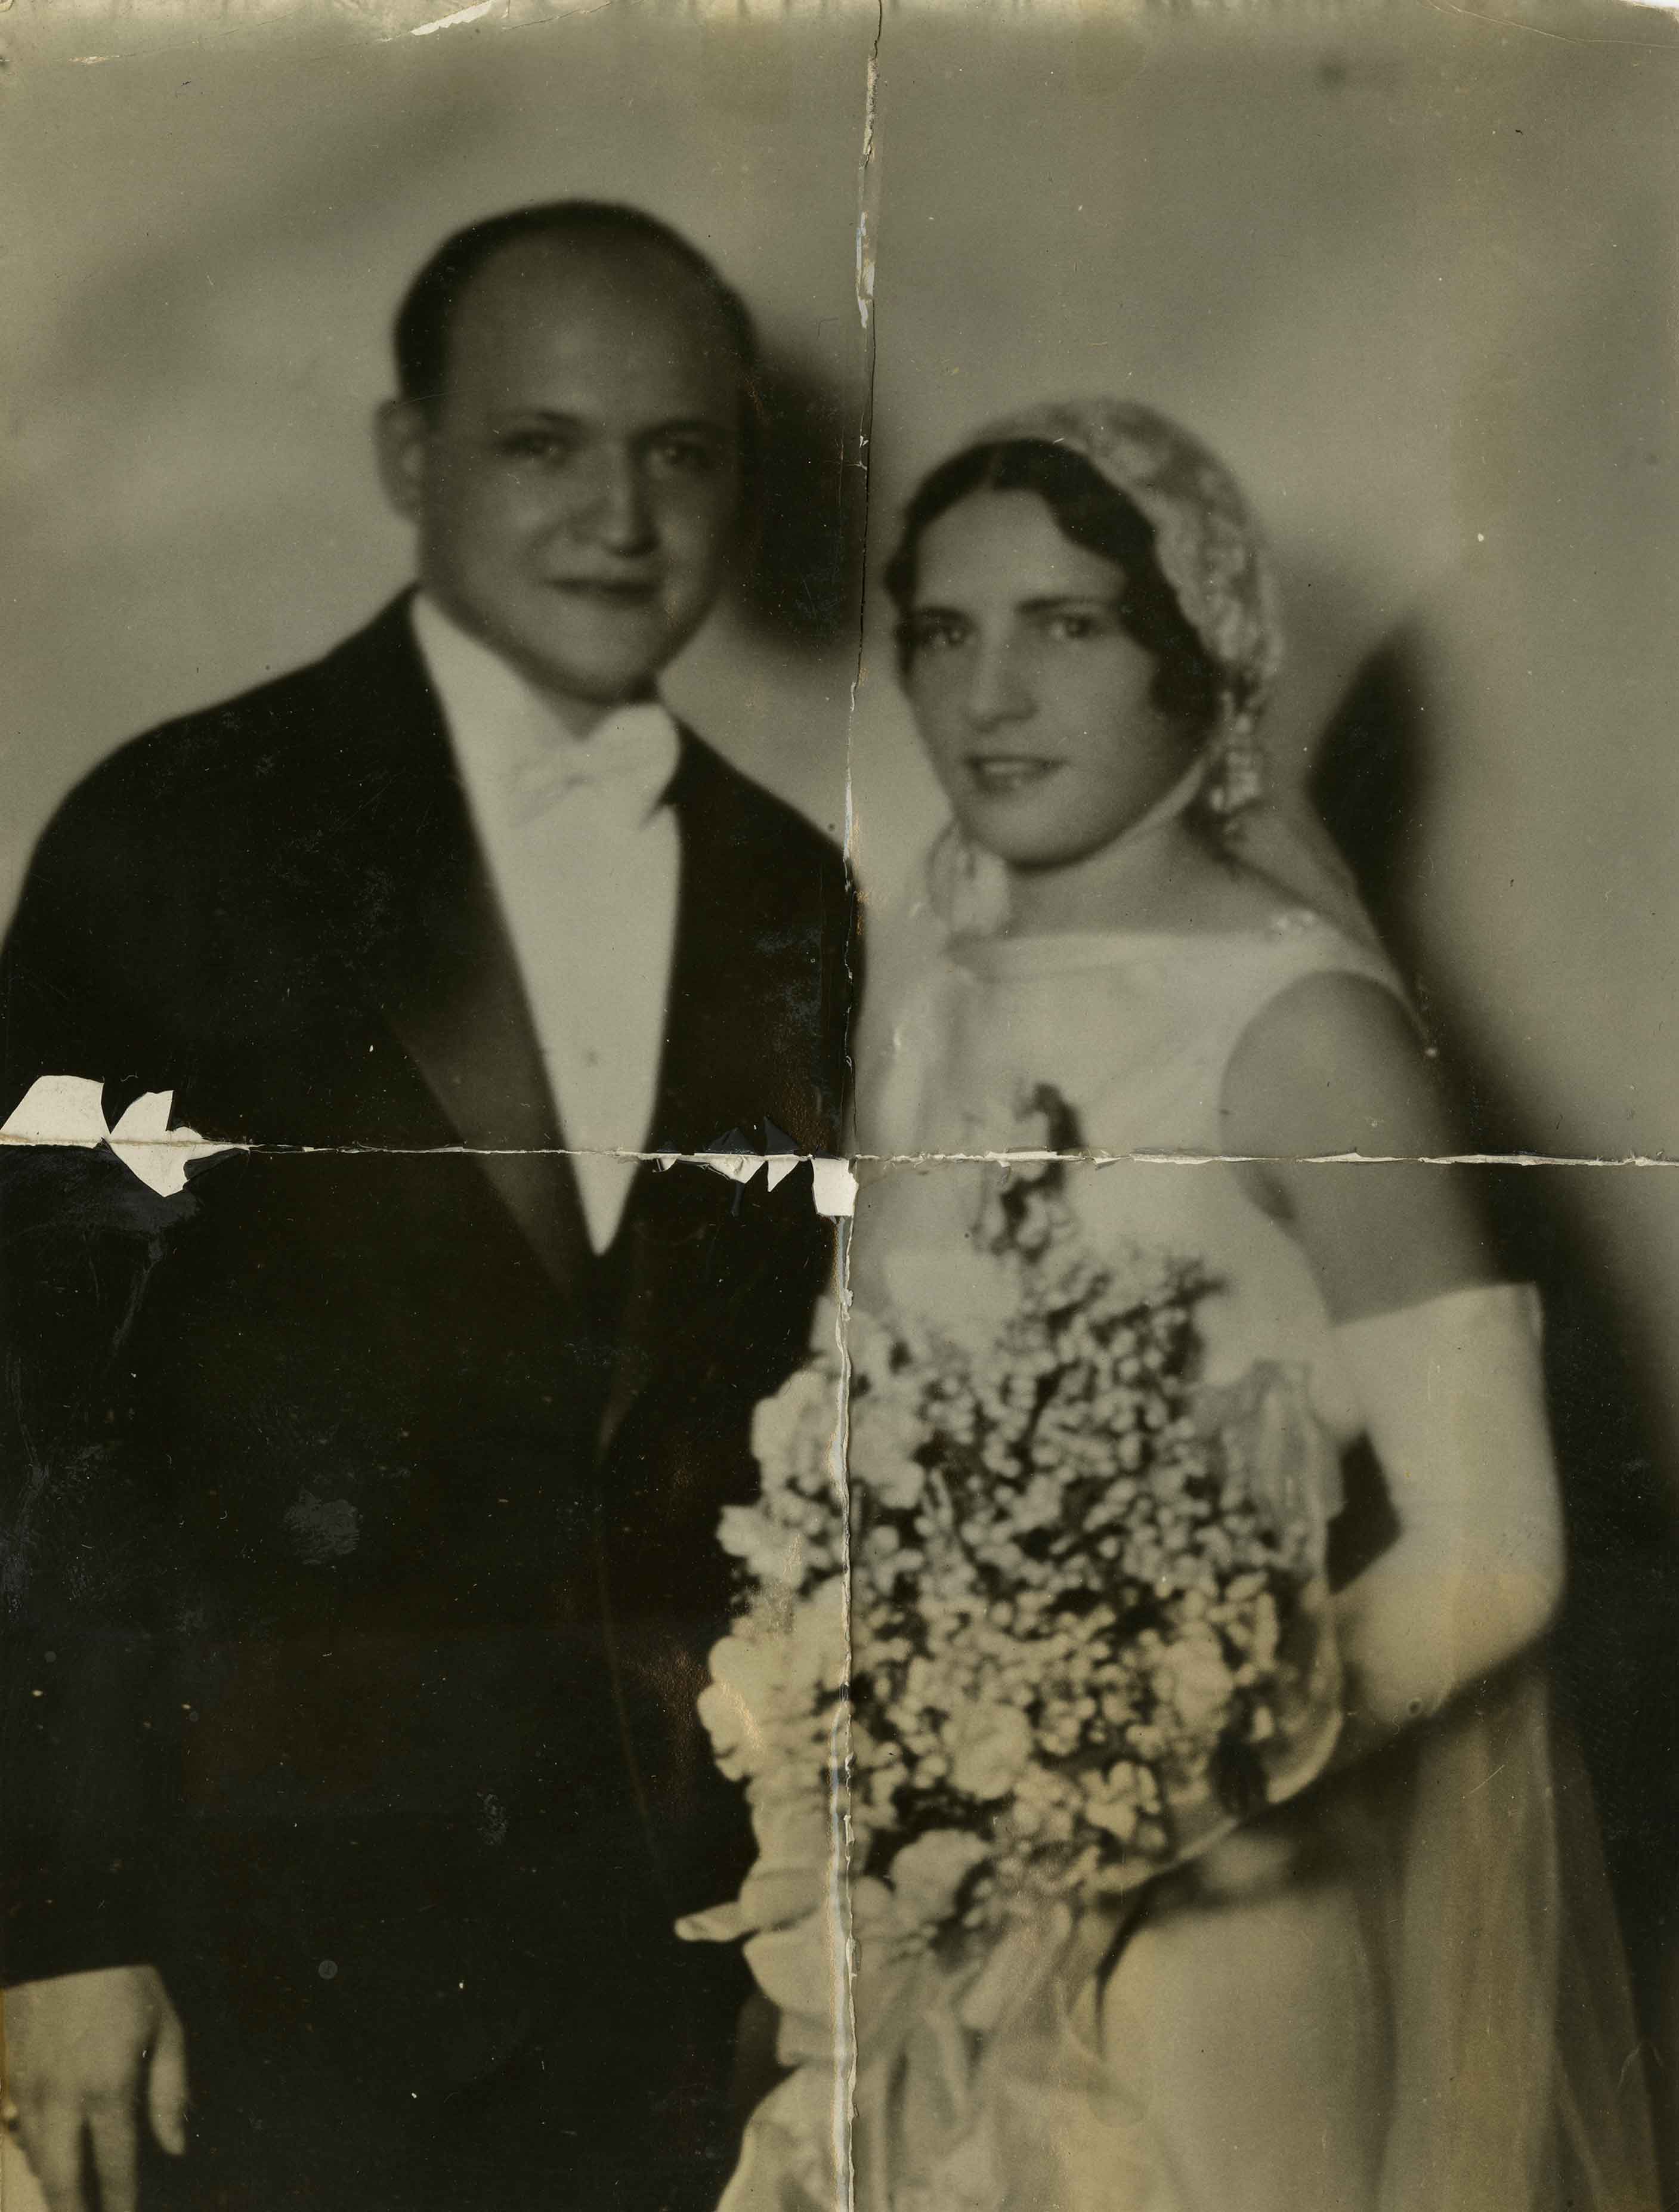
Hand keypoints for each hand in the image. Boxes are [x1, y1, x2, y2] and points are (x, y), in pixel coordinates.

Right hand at [2, 1966, 187, 2211]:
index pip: (114, 2167)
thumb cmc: (129, 1981)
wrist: (72, 1939)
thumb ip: (170, 2092)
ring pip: (34, 2159)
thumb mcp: (166, 2028)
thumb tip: (175, 2146)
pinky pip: (18, 2130)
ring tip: (71, 2201)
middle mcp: (63, 2099)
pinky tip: (48, 2156)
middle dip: (75, 2211)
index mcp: (108, 2089)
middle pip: (62, 2179)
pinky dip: (33, 2151)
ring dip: (53, 2186)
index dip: (120, 2202)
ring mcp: (31, 2089)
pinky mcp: (13, 2074)